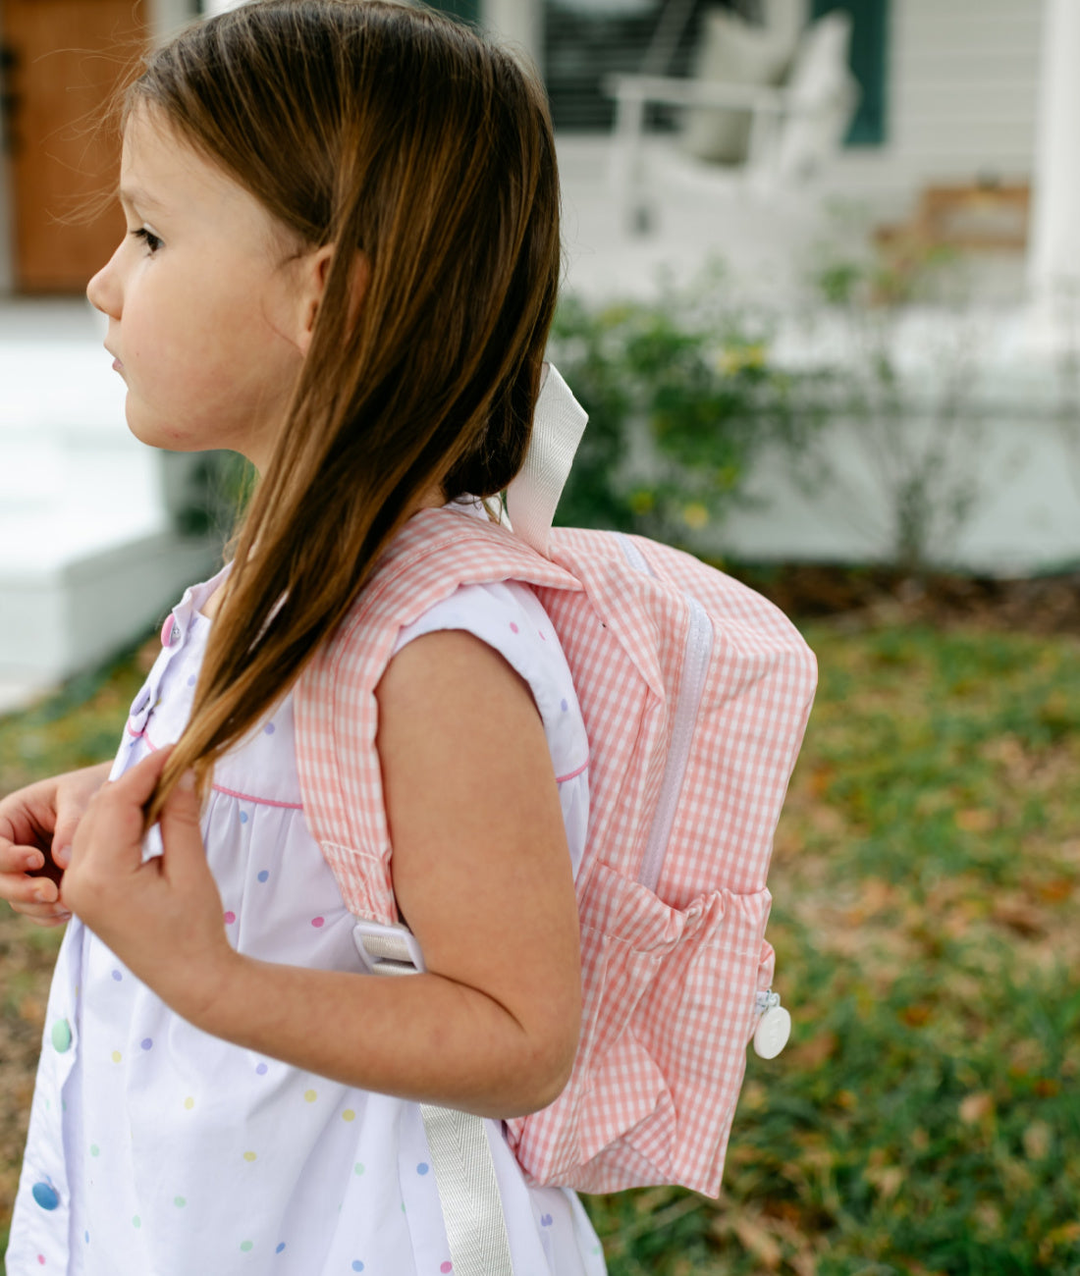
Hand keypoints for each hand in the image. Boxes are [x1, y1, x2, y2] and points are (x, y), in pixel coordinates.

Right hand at [0, 762, 111, 925]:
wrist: (120, 801)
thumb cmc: (92, 787)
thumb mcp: (80, 795)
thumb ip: (70, 824)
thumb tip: (62, 861)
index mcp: (11, 817)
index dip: (8, 856)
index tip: (37, 858)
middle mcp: (14, 846)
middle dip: (21, 889)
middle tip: (51, 892)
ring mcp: (28, 870)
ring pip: (17, 898)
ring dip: (38, 906)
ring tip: (68, 904)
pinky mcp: (45, 886)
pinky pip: (37, 909)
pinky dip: (50, 914)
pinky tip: (70, 911)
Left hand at [61, 748, 237, 1022]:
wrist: (189, 978)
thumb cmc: (195, 928)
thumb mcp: (190, 869)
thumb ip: (179, 817)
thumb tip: (180, 770)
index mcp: (102, 875)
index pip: (118, 802)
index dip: (147, 769)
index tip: (175, 747)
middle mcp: (79, 880)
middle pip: (101, 808)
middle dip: (136, 780)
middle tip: (175, 760)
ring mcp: (77, 888)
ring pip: (95, 822)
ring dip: (127, 798)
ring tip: (166, 781)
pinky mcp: (86, 893)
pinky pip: (96, 842)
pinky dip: (120, 820)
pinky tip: (148, 810)